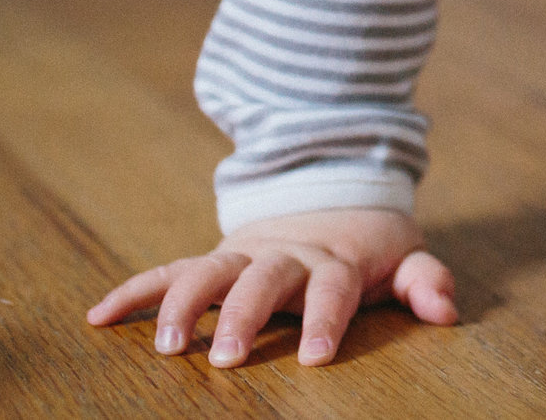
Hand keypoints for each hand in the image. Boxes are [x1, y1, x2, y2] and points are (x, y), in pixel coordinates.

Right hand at [84, 207, 456, 367]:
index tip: (313, 358)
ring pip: (207, 272)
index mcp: (335, 261)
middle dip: (243, 317)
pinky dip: (134, 290)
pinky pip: (167, 270)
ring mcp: (244, 255)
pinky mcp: (214, 257)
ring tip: (164, 346)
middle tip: (225, 359)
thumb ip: (426, 281)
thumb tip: (448, 311)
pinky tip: (97, 316)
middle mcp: (285, 255)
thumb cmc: (370, 244)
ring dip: (181, 305)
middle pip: (262, 281)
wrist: (331, 187)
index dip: (324, 320)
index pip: (332, 290)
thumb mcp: (406, 256)